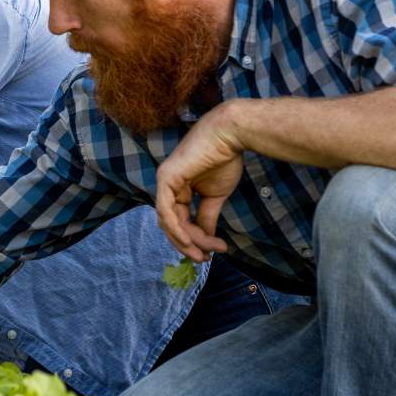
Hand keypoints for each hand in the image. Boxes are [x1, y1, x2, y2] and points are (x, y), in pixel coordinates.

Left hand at [156, 104, 244, 261]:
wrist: (230, 136)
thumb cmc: (224, 159)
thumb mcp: (215, 196)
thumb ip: (207, 216)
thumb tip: (206, 238)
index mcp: (178, 189)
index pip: (180, 221)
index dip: (195, 239)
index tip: (215, 251)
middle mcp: (167, 187)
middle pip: (172, 225)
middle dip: (189, 244)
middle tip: (205, 259)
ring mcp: (164, 182)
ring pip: (168, 222)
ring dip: (186, 241)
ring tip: (206, 252)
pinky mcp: (166, 179)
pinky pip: (166, 211)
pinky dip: (176, 229)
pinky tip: (189, 241)